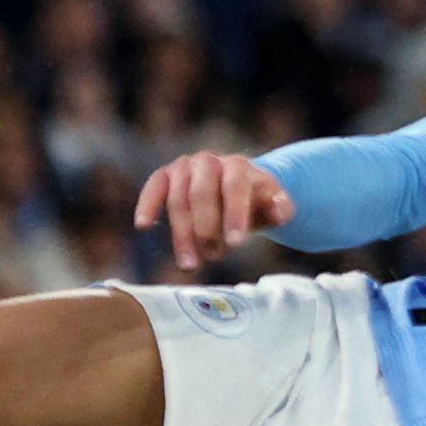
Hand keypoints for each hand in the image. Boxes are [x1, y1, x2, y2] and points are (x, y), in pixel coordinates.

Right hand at [134, 150, 294, 270]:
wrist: (237, 186)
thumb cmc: (255, 201)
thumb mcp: (273, 205)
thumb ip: (280, 207)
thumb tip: (281, 211)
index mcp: (238, 165)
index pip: (235, 187)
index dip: (235, 215)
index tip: (237, 244)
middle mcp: (209, 161)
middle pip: (202, 194)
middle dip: (206, 228)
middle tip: (212, 257)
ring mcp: (184, 167)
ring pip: (178, 199)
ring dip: (182, 233)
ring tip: (190, 264)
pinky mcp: (165, 175)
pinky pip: (154, 186)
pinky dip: (148, 203)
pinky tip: (144, 225)